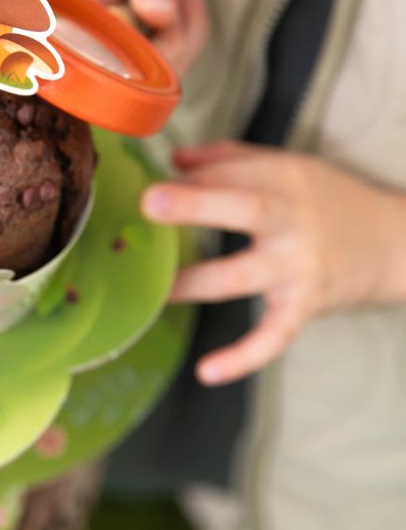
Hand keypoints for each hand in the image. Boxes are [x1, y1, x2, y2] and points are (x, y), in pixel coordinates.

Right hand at [31, 0, 208, 75]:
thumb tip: (159, 17)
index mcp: (70, 18)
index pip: (112, 64)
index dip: (157, 48)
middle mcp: (77, 48)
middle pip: (137, 81)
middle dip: (178, 37)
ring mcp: (98, 59)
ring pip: (155, 82)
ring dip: (185, 37)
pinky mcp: (119, 61)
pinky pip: (162, 70)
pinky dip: (185, 39)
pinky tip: (180, 3)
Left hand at [140, 141, 405, 384]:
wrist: (394, 243)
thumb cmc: (327, 200)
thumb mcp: (285, 166)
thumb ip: (228, 158)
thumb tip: (173, 158)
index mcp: (284, 179)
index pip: (230, 172)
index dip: (188, 178)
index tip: (148, 183)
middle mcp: (293, 221)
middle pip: (245, 209)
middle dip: (196, 205)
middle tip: (150, 203)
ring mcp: (300, 266)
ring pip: (244, 275)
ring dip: (197, 281)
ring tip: (156, 289)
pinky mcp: (305, 306)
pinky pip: (274, 336)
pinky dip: (243, 357)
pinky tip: (207, 371)